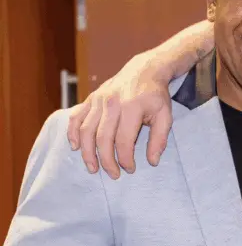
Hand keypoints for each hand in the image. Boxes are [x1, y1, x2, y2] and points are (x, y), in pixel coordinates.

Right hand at [66, 52, 173, 178]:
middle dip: (106, 161)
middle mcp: (112, 103)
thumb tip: (152, 162)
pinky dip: (72, 133)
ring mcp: (99, 99)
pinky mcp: (90, 98)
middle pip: (102, 138)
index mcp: (132, 107)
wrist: (144, 70)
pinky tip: (76, 147)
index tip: (130, 169)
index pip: (124, 141)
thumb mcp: (165, 116)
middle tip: (113, 174)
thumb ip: (159, 139)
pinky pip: (76, 117)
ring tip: (92, 168)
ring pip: (86, 130)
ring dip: (87, 152)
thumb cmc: (155, 96)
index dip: (125, 159)